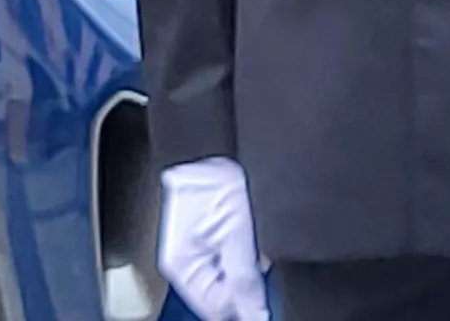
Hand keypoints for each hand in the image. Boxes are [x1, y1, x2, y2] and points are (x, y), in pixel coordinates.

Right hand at [155, 159, 270, 320]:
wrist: (213, 145)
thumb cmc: (216, 180)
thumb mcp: (236, 234)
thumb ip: (244, 278)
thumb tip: (253, 315)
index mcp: (183, 268)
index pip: (217, 308)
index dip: (245, 306)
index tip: (266, 296)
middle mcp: (187, 262)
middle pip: (226, 292)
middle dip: (249, 279)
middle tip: (258, 253)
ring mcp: (199, 247)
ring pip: (234, 273)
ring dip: (251, 261)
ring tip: (253, 233)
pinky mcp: (213, 233)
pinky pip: (235, 253)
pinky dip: (249, 245)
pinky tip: (252, 227)